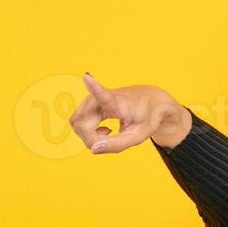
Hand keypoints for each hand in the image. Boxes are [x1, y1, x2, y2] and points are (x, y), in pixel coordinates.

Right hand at [70, 73, 191, 153]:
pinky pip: (78, 123)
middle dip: (91, 139)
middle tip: (111, 140)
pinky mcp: (88, 103)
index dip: (94, 87)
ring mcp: (91, 99)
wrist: (150, 101)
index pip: (102, 94)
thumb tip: (93, 149)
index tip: (87, 77)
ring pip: (77, 124)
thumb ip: (116, 145)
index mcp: (117, 102)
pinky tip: (105, 130)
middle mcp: (99, 97)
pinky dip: (89, 132)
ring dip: (90, 136)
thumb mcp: (137, 137)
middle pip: (80, 124)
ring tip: (109, 134)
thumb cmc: (146, 118)